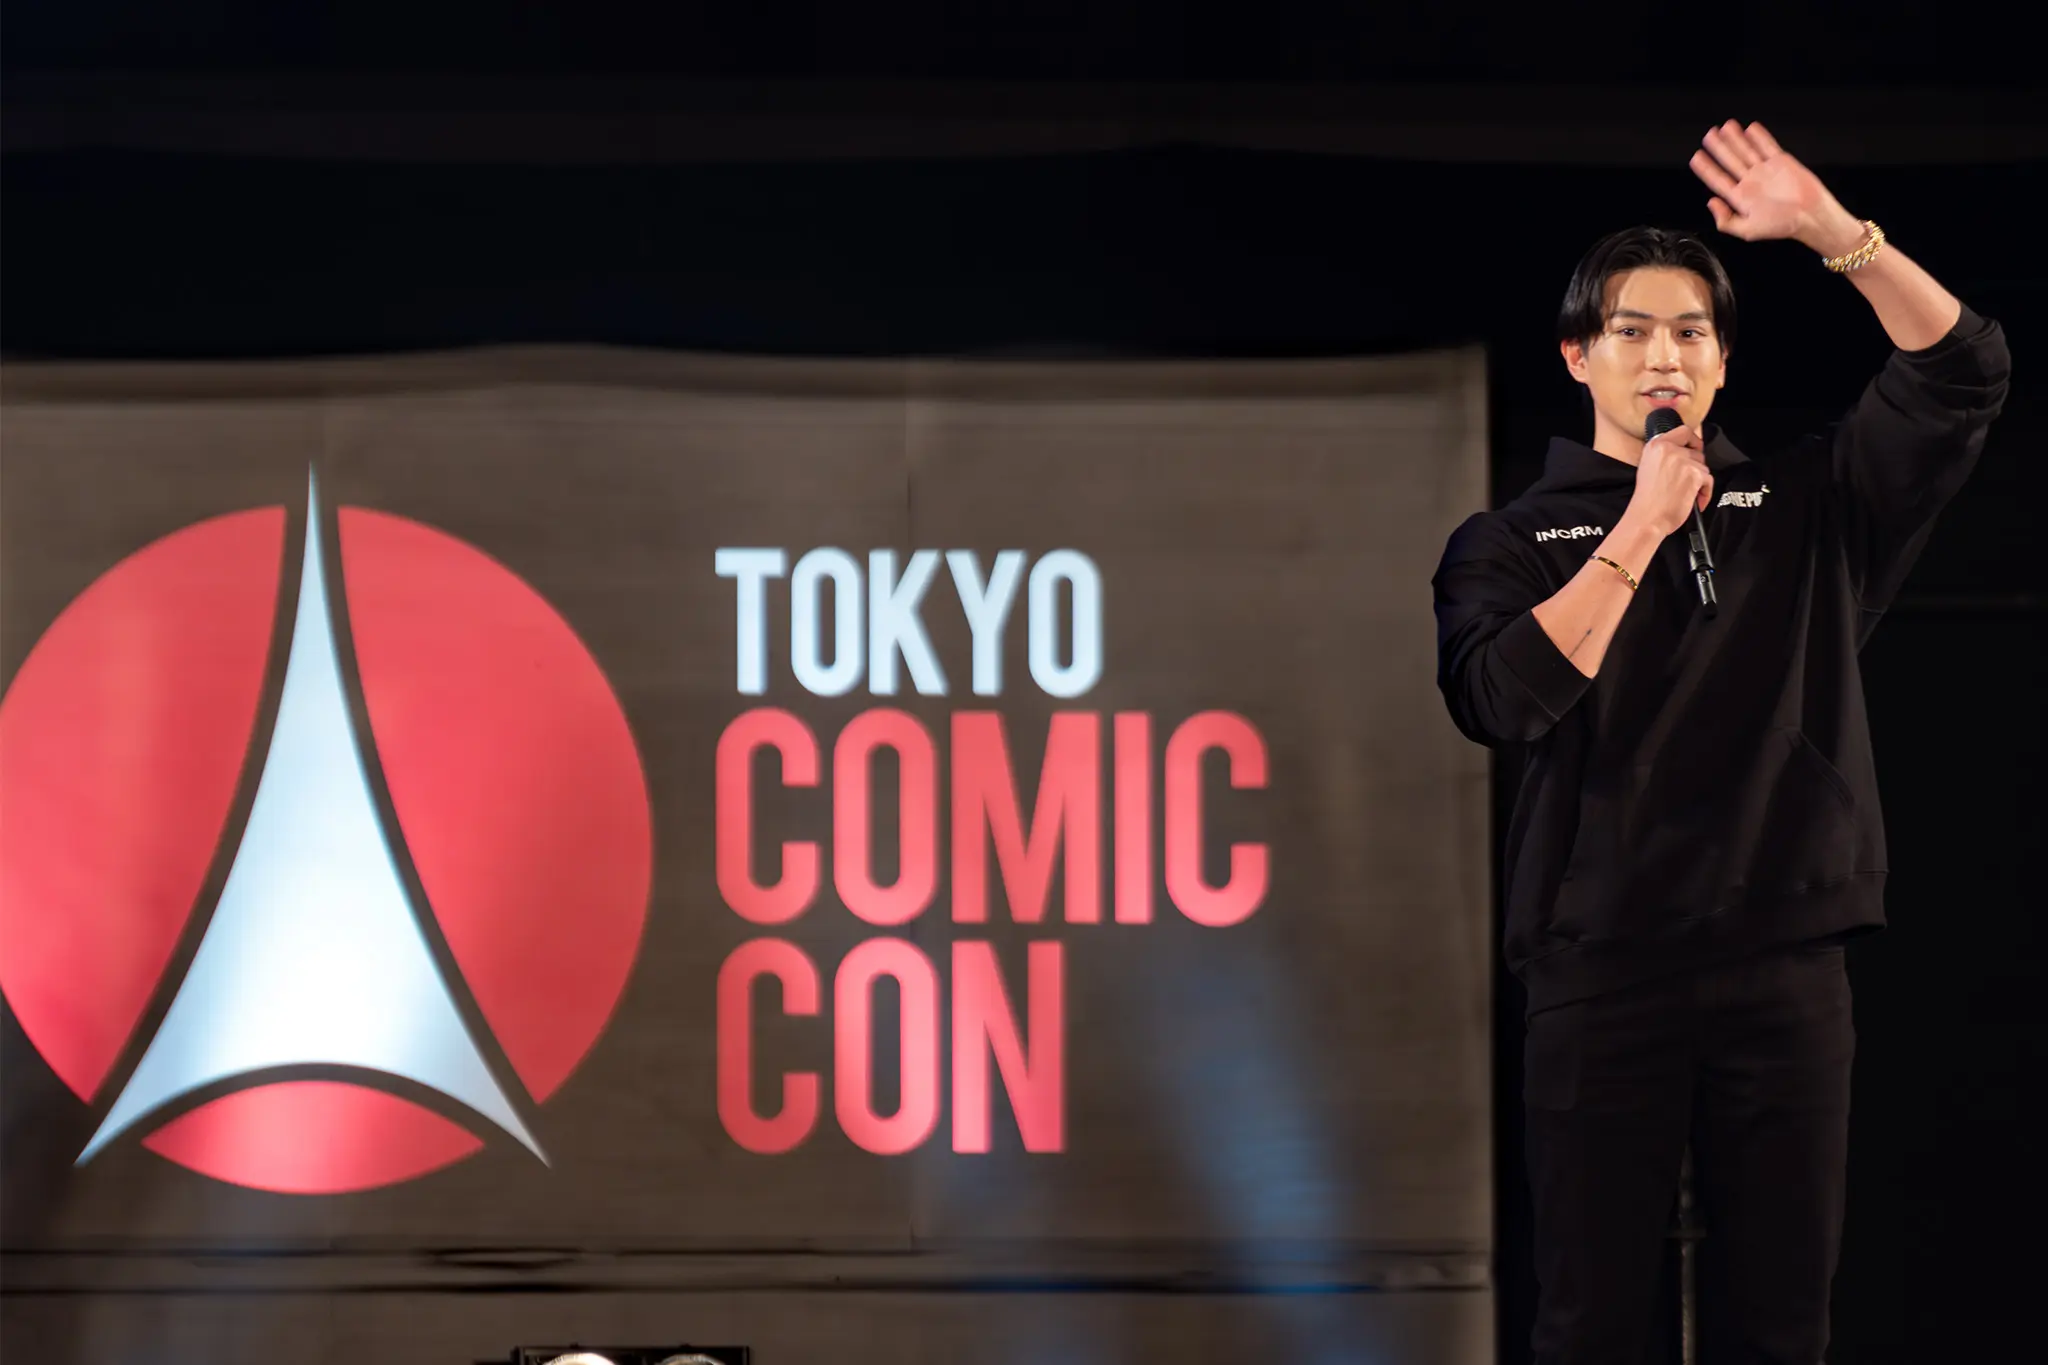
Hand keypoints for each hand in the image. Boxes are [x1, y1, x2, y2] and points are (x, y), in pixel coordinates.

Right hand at [1626, 423, 1713, 537]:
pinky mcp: (1695, 474)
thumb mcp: (1648, 467)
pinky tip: (1694, 501)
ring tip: (1687, 494)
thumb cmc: (1647, 500)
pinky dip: (1705, 492)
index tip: (1695, 449)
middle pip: (1697, 452)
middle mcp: (1669, 449)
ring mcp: (1683, 461)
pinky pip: (1709, 480)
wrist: (1648, 518)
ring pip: (1704, 467)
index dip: (1693, 440)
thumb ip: (1664, 455)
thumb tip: (1685, 451)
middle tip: (1685, 482)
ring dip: (1699, 481)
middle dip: (1695, 467)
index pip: (1684, 431)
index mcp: (1656, 445)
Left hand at [1689, 120, 1864, 254]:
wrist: (1810, 215)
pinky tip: (1749, 128)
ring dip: (1735, 138)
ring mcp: (1766, 170)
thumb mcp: (1747, 231)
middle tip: (1709, 134)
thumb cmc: (1782, 226)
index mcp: (1741, 198)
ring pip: (1746, 150)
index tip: (1696, 157)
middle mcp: (1751, 182)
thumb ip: (1726, 221)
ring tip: (1725, 127)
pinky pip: (1767, 146)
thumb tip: (1711, 203)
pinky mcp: (1781, 162)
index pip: (1718, 180)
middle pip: (1730, 161)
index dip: (1706, 169)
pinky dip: (1759, 136)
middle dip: (1718, 147)